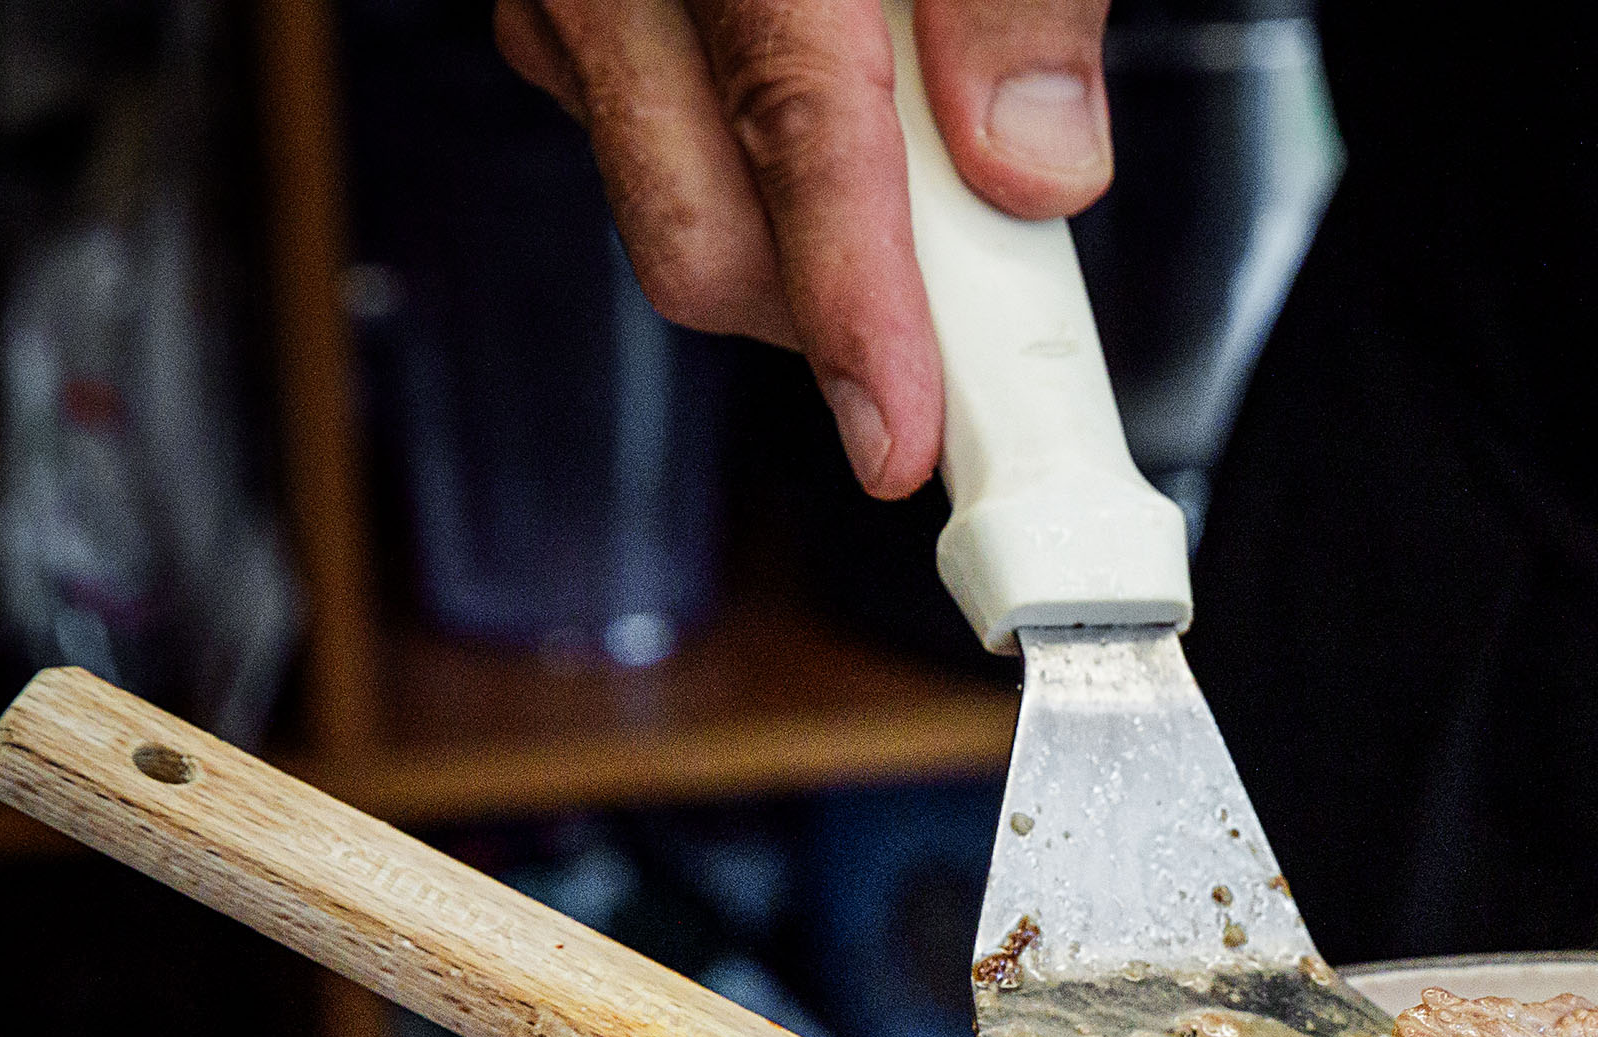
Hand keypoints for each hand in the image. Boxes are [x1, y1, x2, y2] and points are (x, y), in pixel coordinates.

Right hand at [496, 0, 1114, 493]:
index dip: (854, 301)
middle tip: (973, 319)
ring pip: (670, 205)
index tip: (902, 434)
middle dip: (837, 314)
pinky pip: (647, 146)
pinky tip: (846, 126)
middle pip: (699, 227)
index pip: (791, 122)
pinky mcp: (563, 15)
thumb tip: (1034, 166)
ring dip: (801, 246)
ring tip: (922, 178)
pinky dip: (753, 176)